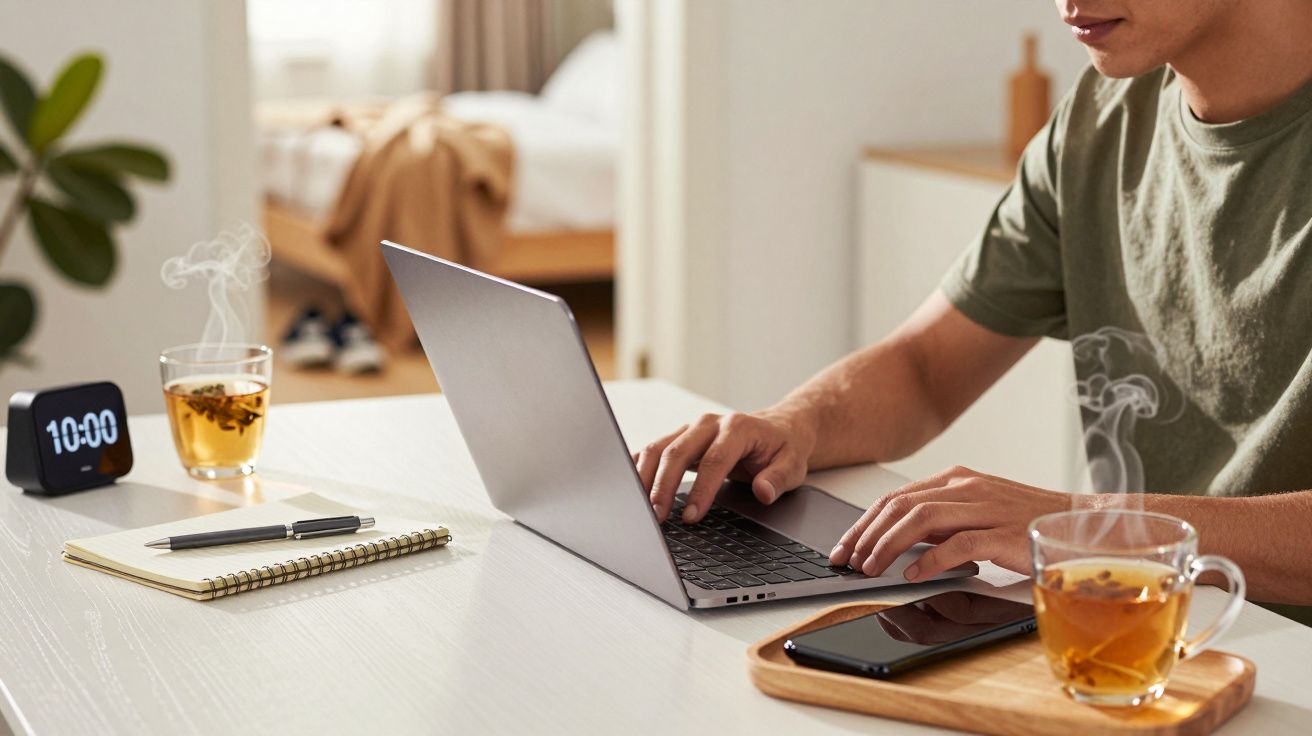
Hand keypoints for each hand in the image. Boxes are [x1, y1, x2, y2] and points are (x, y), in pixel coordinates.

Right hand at [633, 410, 815, 523]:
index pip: (714, 460)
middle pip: (677, 452)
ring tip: (639, 509)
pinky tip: (628, 487)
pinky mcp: (679, 437)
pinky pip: (653, 449)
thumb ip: (778, 479)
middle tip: (657, 517)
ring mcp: (690, 428)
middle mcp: (709, 424)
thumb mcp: (793, 465)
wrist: (777, 429)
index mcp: (737, 428)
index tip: (691, 516)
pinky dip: (638, 467)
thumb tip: (763, 491)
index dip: (701, 490)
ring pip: (658, 448)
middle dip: (663, 486)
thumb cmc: (782, 449)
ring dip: (645, 478)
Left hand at [827, 466, 1074, 581]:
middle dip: (865, 535)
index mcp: (954, 478)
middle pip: (899, 505)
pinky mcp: (1002, 532)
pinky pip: (957, 543)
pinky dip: (929, 560)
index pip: (894, 497)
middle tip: (848, 561)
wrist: (1079, 523)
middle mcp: (965, 486)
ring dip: (888, 545)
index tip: (844, 547)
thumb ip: (939, 521)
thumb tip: (896, 541)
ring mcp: (984, 506)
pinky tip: (912, 575)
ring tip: (871, 568)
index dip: (863, 523)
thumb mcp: (974, 512)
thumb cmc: (1025, 521)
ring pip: (920, 519)